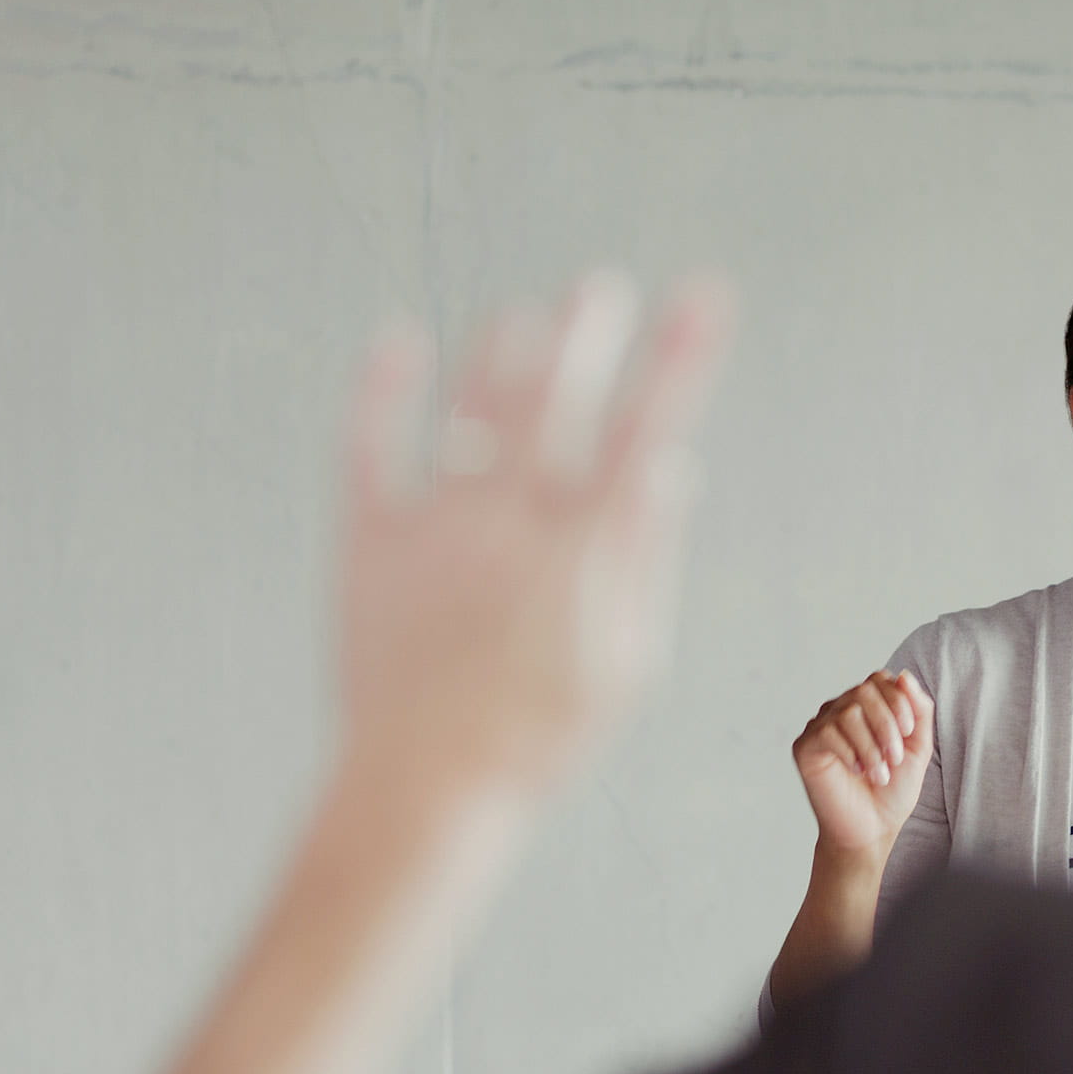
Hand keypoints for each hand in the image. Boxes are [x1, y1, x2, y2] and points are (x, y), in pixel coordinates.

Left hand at [339, 274, 730, 803]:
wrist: (424, 786)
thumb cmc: (540, 736)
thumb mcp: (626, 662)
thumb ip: (645, 560)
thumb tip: (668, 472)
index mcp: (584, 550)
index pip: (646, 428)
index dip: (679, 356)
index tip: (703, 297)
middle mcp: (511, 520)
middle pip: (553, 397)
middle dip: (584, 332)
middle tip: (599, 287)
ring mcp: (437, 524)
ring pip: (473, 408)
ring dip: (502, 351)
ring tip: (523, 316)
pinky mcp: (369, 540)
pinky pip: (371, 443)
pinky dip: (384, 387)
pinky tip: (399, 342)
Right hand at [792, 670, 932, 866]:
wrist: (872, 830)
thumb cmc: (893, 791)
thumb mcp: (918, 748)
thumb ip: (919, 710)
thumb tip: (903, 675)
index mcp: (868, 708)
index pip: (880, 680)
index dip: (897, 700)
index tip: (908, 732)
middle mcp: (841, 711)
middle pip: (864, 691)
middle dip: (886, 724)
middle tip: (895, 758)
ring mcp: (821, 727)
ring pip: (847, 712)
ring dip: (871, 745)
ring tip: (879, 774)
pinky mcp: (805, 747)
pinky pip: (826, 732)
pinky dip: (850, 753)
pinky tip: (857, 773)